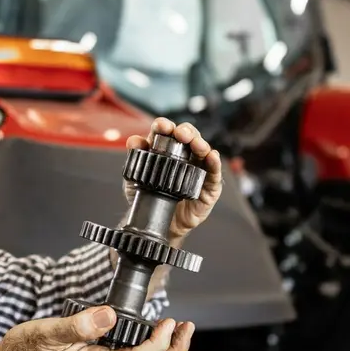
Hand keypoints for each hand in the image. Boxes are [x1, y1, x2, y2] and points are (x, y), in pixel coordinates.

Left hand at [123, 117, 222, 244]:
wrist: (159, 224)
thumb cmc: (151, 198)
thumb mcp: (137, 178)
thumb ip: (135, 158)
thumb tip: (134, 141)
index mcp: (166, 150)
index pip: (168, 132)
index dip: (165, 126)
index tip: (161, 126)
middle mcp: (185, 156)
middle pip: (189, 136)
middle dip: (186, 132)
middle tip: (179, 134)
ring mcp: (198, 169)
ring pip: (204, 150)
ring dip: (201, 144)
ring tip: (196, 144)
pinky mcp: (209, 186)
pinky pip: (215, 172)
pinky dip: (215, 162)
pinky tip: (212, 157)